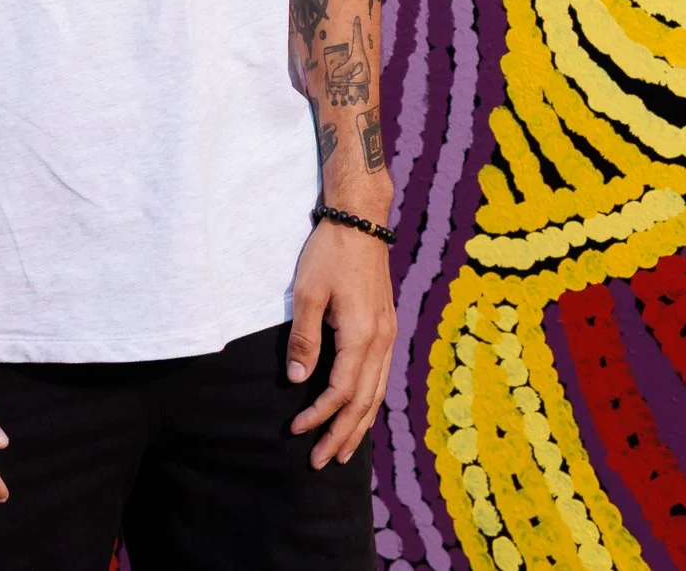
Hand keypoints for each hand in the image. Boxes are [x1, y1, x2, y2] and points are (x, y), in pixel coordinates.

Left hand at [286, 216, 396, 467]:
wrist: (361, 223)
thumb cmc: (329, 254)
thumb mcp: (307, 293)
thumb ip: (304, 339)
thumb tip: (297, 380)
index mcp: (362, 335)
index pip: (341, 390)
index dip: (319, 415)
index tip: (296, 430)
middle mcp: (381, 341)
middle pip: (363, 402)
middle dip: (341, 434)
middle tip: (321, 462)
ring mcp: (388, 336)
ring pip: (377, 393)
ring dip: (359, 425)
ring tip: (343, 452)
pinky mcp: (387, 329)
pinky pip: (381, 378)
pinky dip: (369, 403)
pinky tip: (360, 415)